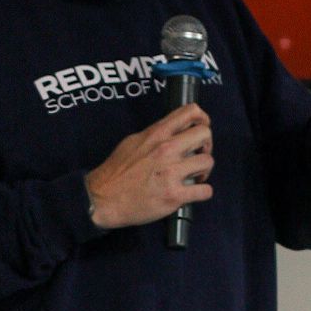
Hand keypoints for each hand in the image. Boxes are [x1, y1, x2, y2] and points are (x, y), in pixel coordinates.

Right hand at [85, 104, 214, 229]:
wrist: (102, 199)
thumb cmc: (115, 172)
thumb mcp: (132, 142)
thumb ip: (155, 135)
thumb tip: (172, 132)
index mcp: (156, 134)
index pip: (190, 112)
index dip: (202, 119)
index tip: (200, 129)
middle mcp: (166, 149)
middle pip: (205, 134)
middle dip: (206, 145)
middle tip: (198, 156)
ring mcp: (171, 172)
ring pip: (208, 162)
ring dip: (204, 170)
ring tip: (194, 177)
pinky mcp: (174, 195)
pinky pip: (205, 191)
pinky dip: (203, 192)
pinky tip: (193, 193)